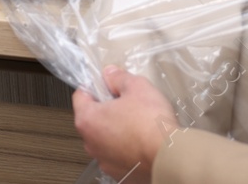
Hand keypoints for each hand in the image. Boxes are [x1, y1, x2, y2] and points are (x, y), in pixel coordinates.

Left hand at [73, 66, 179, 183]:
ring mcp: (104, 160)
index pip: (80, 96)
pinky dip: (127, 147)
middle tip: (127, 102)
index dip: (94, 86)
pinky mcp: (119, 173)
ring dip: (117, 129)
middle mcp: (91, 143)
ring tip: (138, 122)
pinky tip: (142, 140)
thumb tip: (111, 74)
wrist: (167, 156)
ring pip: (106, 138)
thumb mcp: (136, 87)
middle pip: (93, 119)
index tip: (107, 84)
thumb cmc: (150, 125)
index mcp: (88, 120)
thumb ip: (119, 78)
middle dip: (108, 109)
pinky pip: (118, 154)